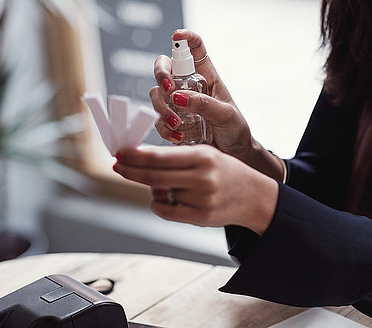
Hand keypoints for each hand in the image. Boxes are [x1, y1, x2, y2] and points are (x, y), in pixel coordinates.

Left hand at [113, 145, 278, 235]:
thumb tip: (138, 158)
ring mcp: (202, 199)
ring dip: (152, 188)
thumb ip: (175, 157)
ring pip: (159, 193)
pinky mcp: (200, 218)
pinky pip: (166, 211)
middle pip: (154, 176)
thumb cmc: (224, 171)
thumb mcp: (205, 154)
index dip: (136, 156)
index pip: (161, 156)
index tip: (120, 153)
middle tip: (117, 165)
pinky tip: (162, 198)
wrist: (254, 197)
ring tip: (163, 184)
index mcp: (203, 156)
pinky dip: (158, 204)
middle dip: (131, 170)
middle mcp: (203, 177)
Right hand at [150, 29, 283, 179]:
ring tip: (177, 123)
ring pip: (156, 94)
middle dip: (161, 75)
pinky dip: (164, 127)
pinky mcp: (171, 123)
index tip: (177, 35)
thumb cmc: (235, 130)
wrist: (233, 156)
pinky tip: (178, 136)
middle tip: (168, 90)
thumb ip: (204, 104)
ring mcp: (177, 104)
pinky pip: (157, 120)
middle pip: (164, 68)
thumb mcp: (226, 115)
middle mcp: (188, 86)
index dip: (185, 37)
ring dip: (161, 107)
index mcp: (206, 76)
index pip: (194, 48)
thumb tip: (178, 97)